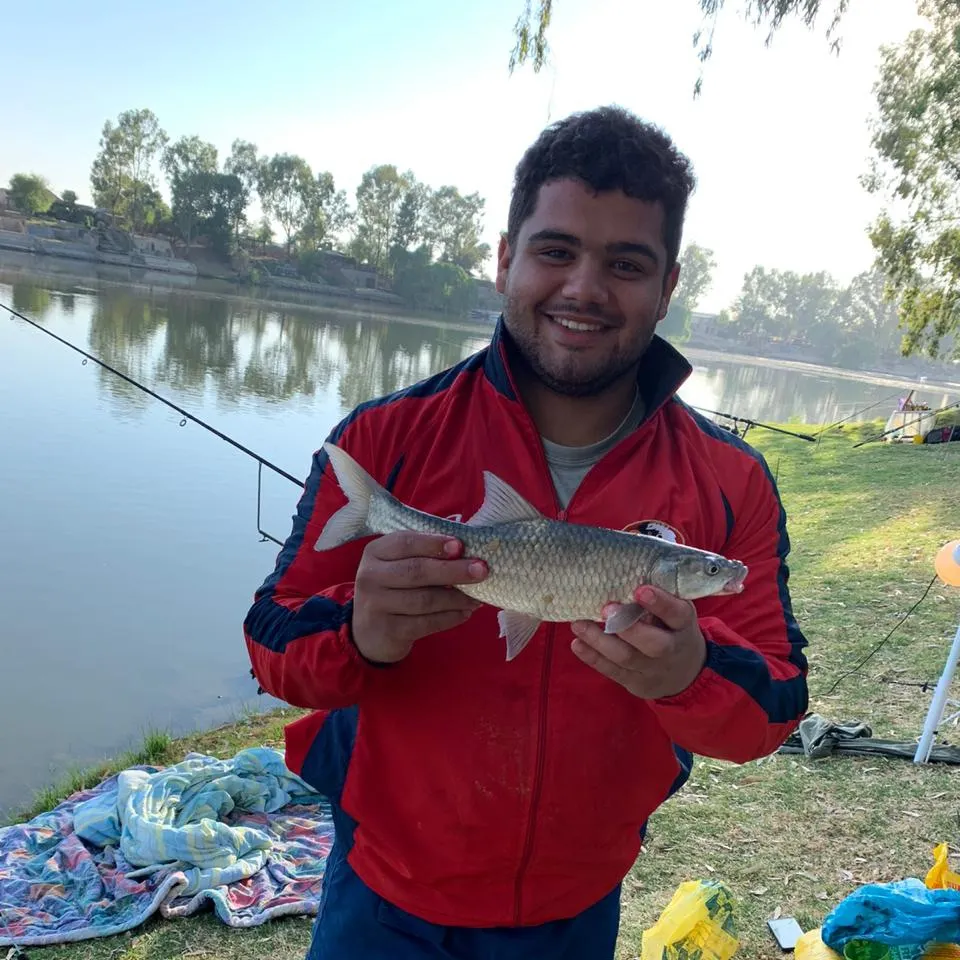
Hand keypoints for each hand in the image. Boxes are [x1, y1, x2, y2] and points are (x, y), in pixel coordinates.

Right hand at [351, 532, 488, 663]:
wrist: (368, 632)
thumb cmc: (393, 588)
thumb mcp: (398, 564)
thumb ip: (425, 554)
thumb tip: (467, 550)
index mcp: (375, 552)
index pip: (405, 542)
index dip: (434, 543)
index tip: (460, 546)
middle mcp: (370, 577)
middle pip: (417, 571)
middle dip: (453, 570)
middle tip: (481, 570)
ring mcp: (377, 605)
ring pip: (425, 600)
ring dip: (457, 598)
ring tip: (477, 597)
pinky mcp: (389, 630)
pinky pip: (427, 623)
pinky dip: (450, 618)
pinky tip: (465, 613)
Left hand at [570, 586, 706, 698]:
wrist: (684, 672)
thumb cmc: (671, 628)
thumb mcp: (676, 611)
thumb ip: (658, 595)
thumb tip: (624, 570)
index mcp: (683, 625)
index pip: (677, 614)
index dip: (661, 603)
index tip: (640, 590)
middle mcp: (671, 649)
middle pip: (654, 644)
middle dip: (628, 627)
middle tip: (605, 608)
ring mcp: (653, 668)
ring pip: (626, 657)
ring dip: (599, 640)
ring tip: (578, 623)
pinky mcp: (635, 681)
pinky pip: (612, 671)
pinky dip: (593, 657)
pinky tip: (577, 643)